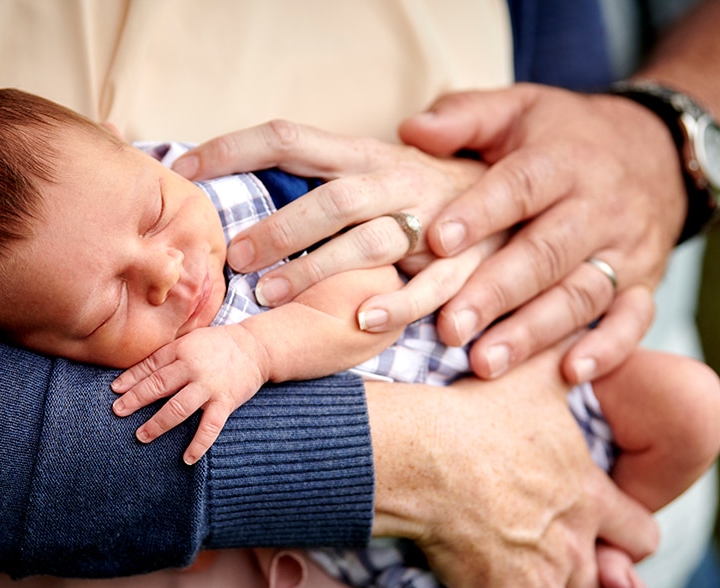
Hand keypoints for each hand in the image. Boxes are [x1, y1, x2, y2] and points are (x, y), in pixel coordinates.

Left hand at [111, 325, 269, 463]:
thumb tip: (130, 377)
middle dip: (136, 400)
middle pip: (159, 385)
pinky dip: (199, 444)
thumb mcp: (188, 342)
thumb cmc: (215, 345)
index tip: (114, 392)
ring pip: (179, 408)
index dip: (131, 380)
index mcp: (181, 350)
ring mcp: (209, 386)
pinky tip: (187, 458)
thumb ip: (163, 357)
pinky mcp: (226, 401)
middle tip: (118, 412)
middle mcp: (193, 367)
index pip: (151, 366)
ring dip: (158, 424)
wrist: (255, 347)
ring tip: (142, 436)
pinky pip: (210, 427)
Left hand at [172, 120, 502, 329]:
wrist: (534, 187)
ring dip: (317, 268)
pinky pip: (429, 287)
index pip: (289, 137)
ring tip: (267, 295)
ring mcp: (430, 221)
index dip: (233, 148)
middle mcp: (395, 180)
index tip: (185, 169)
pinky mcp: (461, 262)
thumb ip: (326, 162)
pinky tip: (359, 319)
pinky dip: (397, 304)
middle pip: (331, 196)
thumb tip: (258, 159)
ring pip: (370, 242)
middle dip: (278, 226)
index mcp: (364, 153)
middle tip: (233, 257)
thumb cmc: (432, 185)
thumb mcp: (380, 161)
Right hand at [367, 345, 658, 587]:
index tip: (611, 551)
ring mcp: (537, 579)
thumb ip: (562, 354)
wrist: (424, 452)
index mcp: (589, 496)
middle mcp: (573, 545)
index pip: (641, 538)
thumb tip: (579, 323)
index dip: (630, 547)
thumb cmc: (474, 411)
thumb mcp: (532, 376)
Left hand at [398, 87, 679, 380]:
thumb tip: (411, 129)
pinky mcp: (644, 284)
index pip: (521, 186)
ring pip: (581, 294)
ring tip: (485, 362)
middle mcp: (599, 206)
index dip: (481, 213)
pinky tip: (570, 374)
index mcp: (563, 159)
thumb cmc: (564, 135)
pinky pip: (633, 320)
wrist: (659, 150)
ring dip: (533, 332)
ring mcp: (626, 249)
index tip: (438, 241)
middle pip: (546, 252)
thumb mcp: (519, 109)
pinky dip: (608, 350)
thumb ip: (464, 118)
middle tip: (449, 328)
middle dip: (496, 293)